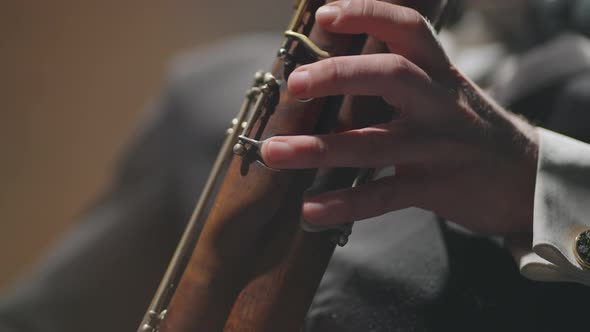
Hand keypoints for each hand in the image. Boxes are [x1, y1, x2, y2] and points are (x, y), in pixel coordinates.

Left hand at [261, 0, 538, 233]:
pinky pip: (384, 196)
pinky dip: (345, 203)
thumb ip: (400, 76)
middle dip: (339, 74)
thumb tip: (332, 68)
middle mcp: (439, 103)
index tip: (326, 15)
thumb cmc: (466, 127)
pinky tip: (309, 210)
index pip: (407, 28)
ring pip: (375, 144)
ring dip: (318, 149)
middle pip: (391, 75)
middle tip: (294, 83)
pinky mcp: (436, 188)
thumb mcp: (442, 90)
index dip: (367, 14)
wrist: (524, 176)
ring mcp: (438, 147)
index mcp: (438, 72)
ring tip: (272, 152)